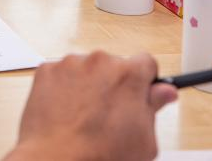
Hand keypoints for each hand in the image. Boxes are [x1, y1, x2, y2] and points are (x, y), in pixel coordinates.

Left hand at [7, 53, 176, 160]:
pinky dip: (63, 88)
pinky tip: (66, 112)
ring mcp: (70, 64)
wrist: (57, 160)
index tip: (141, 91)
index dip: (145, 80)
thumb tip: (164, 92)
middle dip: (113, 85)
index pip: (146, 62)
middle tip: (109, 114)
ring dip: (87, 85)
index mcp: (128, 74)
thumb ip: (154, 107)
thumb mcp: (144, 139)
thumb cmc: (99, 155)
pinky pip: (61, 74)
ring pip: (86, 69)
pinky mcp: (47, 71)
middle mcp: (99, 61)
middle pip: (113, 66)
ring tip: (84, 117)